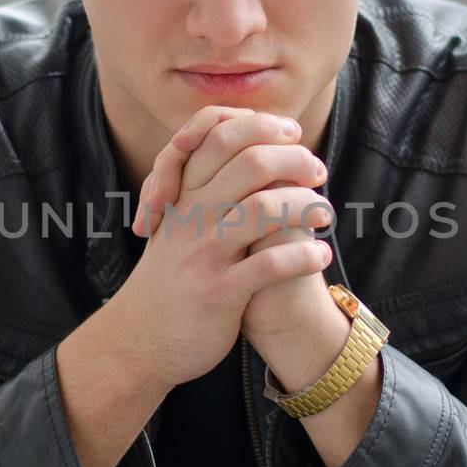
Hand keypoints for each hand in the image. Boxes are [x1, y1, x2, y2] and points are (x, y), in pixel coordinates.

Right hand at [119, 106, 333, 387]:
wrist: (140, 340)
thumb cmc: (172, 278)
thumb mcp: (178, 226)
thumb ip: (206, 191)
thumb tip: (252, 153)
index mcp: (183, 194)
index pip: (221, 134)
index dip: (263, 126)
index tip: (293, 136)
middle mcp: (191, 216)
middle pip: (250, 162)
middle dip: (294, 160)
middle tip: (317, 171)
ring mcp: (204, 253)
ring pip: (263, 208)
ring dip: (306, 206)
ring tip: (326, 214)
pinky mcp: (219, 292)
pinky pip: (270, 265)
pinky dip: (304, 257)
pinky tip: (319, 256)